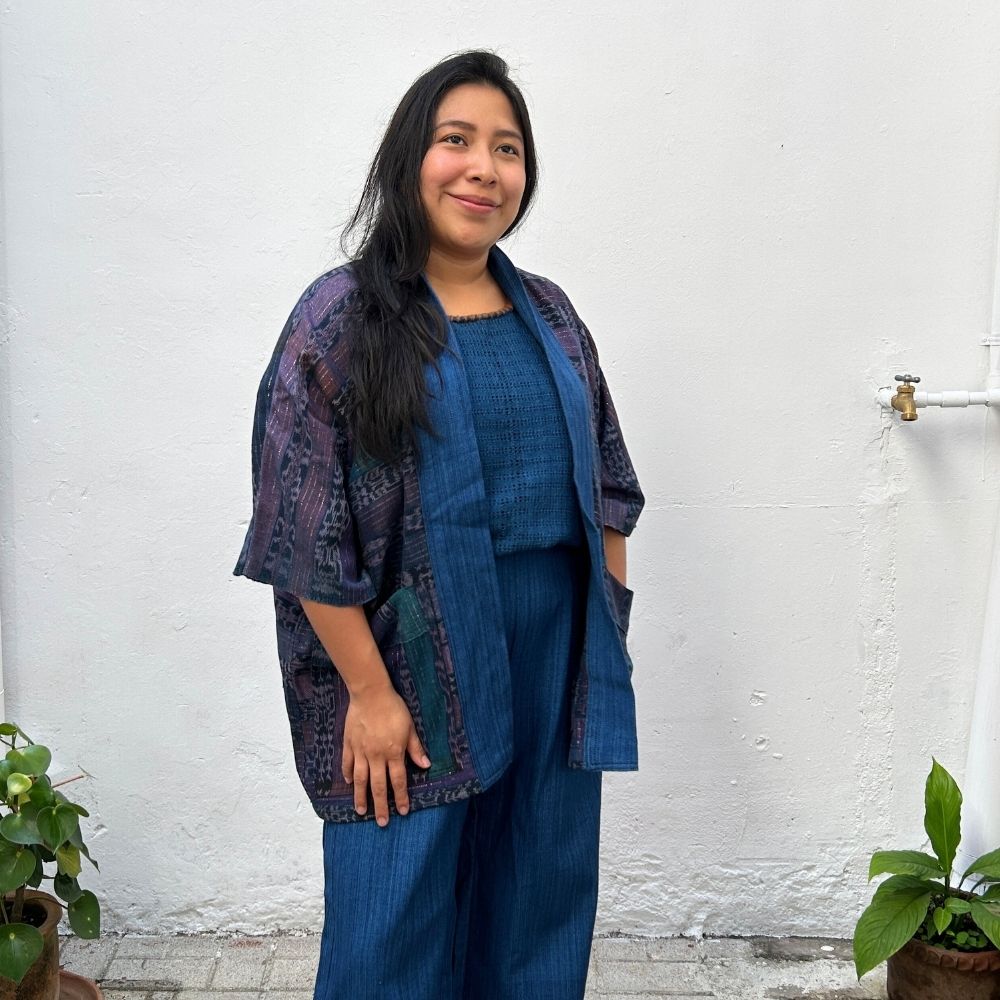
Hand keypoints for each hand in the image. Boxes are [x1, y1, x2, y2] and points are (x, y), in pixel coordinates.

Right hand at [342, 683, 430, 825]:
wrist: (370, 693)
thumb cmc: (393, 708)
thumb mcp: (410, 727)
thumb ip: (416, 748)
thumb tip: (426, 766)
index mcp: (393, 752)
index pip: (398, 781)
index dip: (402, 797)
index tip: (403, 811)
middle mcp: (376, 756)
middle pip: (378, 786)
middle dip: (381, 806)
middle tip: (381, 822)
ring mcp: (360, 751)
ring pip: (359, 779)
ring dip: (361, 796)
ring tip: (361, 811)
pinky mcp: (349, 744)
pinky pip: (346, 763)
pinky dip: (346, 774)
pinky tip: (347, 783)